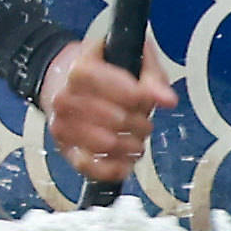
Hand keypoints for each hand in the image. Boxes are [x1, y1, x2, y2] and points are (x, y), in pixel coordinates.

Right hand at [33, 42, 172, 187]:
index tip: (146, 99)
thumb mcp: (133, 62)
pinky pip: (90, 168)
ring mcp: (63, 126)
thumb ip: (153, 78)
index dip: (134, 96)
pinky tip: (128, 161)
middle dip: (139, 121)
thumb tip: (167, 100)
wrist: (70, 83)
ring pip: (107, 144)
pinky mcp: (66, 150)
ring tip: (137, 136)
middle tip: (143, 117)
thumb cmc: (104, 71)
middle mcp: (65, 98)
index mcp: (79, 69)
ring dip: (132, 144)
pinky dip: (115, 168)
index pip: (112, 87)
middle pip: (115, 119)